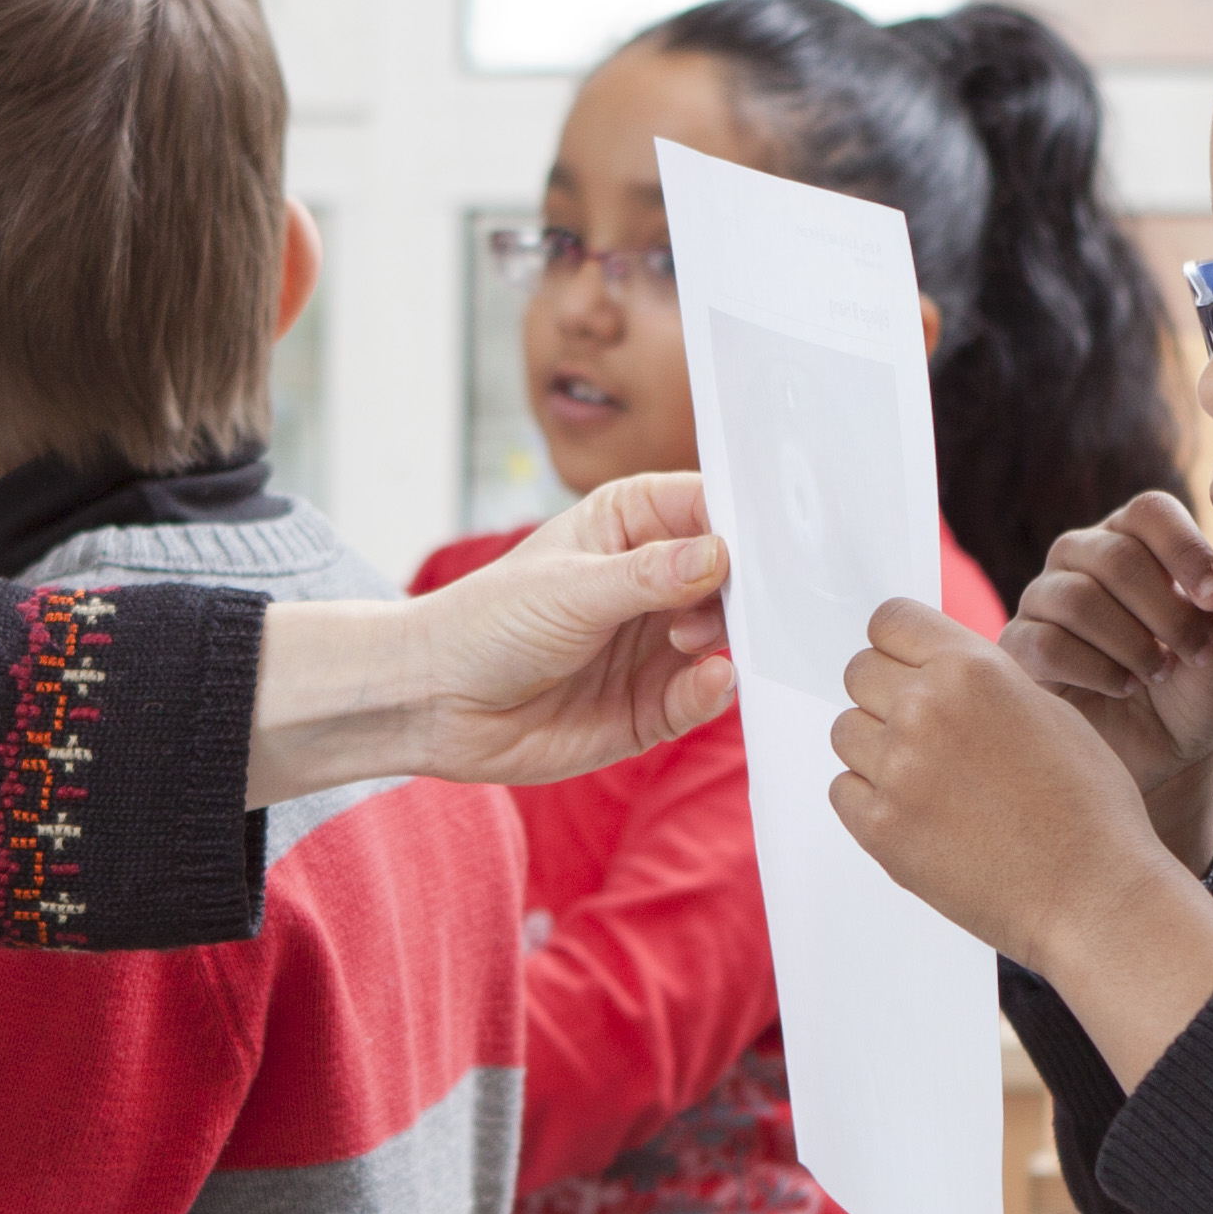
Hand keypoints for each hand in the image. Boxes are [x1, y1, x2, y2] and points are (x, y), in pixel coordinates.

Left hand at [248, 472, 733, 804]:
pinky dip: (712, 690)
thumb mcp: (571, 587)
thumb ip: (650, 574)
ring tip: (698, 639)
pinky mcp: (652, 705)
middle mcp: (654, 581)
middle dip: (746, 588)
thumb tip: (722, 555)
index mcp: (632, 524)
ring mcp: (656, 644)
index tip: (776, 540)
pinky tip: (710, 679)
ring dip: (730, 639)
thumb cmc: (488, 623)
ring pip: (726, 637)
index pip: (708, 508)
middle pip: (731, 576)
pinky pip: (701, 696)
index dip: (743, 521)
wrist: (436, 702)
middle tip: (745, 600)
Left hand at [832, 598, 1212, 975]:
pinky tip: (922, 818)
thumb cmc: (1086, 808)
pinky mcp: (879, 827)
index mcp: (972, 668)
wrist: (1094, 894)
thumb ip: (982, 683)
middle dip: (884, 694)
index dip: (897, 644)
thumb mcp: (1048, 712)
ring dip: (876, 749)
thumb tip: (931, 669)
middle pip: (858, 671)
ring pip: (845, 731)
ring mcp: (897, 769)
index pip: (889, 619)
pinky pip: (844, 790)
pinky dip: (871, 801)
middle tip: (923, 734)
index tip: (906, 666)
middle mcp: (926, 707)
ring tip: (931, 782)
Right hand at [1003, 490, 1212, 869]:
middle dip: (1166, 611)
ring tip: (1158, 672)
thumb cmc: (1195, 691)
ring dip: (1132, 643)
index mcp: (1136, 540)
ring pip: (1076, 597)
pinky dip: (1097, 670)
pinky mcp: (1017, 646)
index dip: (1185, 549)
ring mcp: (1043, 599)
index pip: (1150, 511)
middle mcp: (1082, 557)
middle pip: (1115, 555)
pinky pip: (1047, 643)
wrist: (1159, 758)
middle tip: (1195, 653)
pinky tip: (1123, 687)